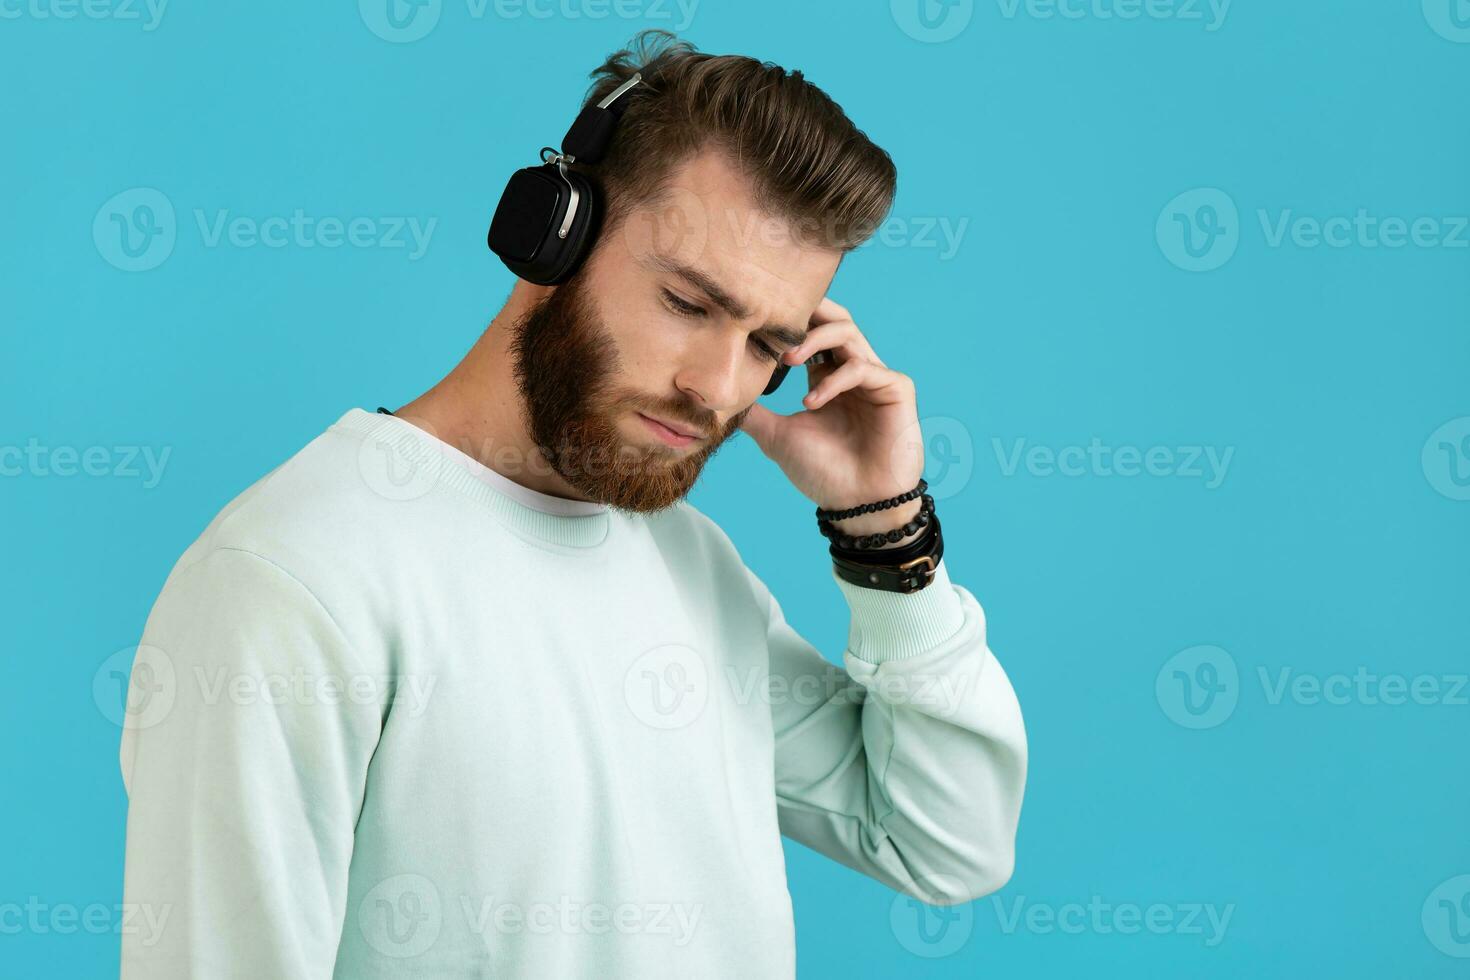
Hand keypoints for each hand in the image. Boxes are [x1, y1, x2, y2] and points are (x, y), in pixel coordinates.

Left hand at [738, 296, 925, 535]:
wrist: (857, 506)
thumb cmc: (824, 473)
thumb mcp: (777, 437)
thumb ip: (755, 413)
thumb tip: (719, 399)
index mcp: (829, 377)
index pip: (813, 331)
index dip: (789, 323)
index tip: (757, 328)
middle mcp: (854, 371)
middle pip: (836, 318)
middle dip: (807, 312)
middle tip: (776, 321)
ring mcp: (877, 378)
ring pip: (848, 333)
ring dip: (815, 339)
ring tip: (787, 360)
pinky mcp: (897, 389)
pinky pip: (863, 368)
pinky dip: (834, 381)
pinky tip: (811, 403)